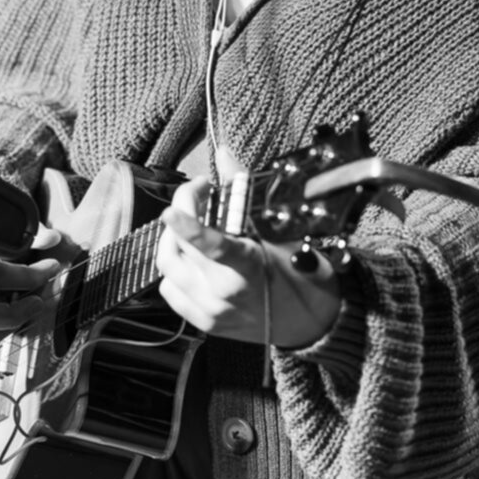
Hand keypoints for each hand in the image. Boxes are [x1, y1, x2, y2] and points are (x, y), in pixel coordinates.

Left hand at [155, 148, 341, 348]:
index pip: (211, 245)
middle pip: (178, 248)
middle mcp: (224, 292)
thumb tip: (224, 156)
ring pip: (168, 267)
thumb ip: (244, 190)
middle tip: (198, 195)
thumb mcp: (279, 231)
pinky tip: (193, 258)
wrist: (311, 322)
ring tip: (193, 225)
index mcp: (247, 268)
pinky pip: (170, 290)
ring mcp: (211, 311)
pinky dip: (176, 269)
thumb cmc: (300, 273)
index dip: (187, 226)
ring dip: (174, 239)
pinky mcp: (204, 322)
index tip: (171, 210)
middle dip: (181, 211)